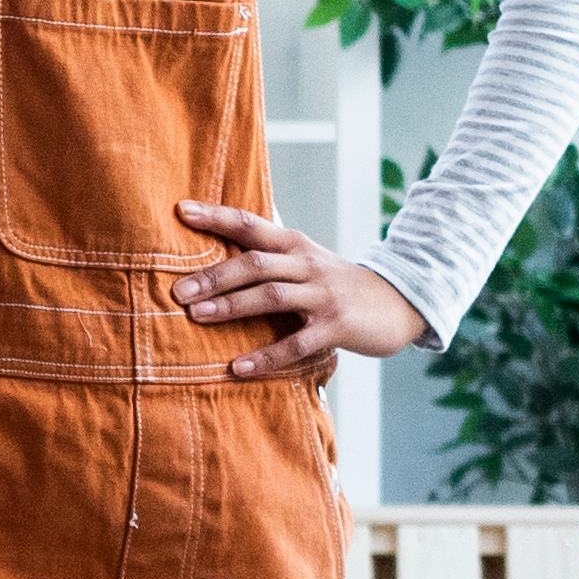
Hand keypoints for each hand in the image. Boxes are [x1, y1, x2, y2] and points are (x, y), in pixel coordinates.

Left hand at [171, 202, 430, 387]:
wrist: (399, 303)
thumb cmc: (338, 285)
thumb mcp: (307, 262)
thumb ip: (269, 258)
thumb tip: (214, 261)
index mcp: (295, 245)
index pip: (251, 224)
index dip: (216, 216)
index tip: (181, 211)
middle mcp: (307, 264)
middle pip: (255, 263)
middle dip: (214, 276)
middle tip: (178, 291)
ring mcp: (323, 295)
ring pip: (271, 296)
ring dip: (232, 306)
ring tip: (197, 317)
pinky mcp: (337, 327)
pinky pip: (296, 343)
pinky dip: (265, 355)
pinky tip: (238, 367)